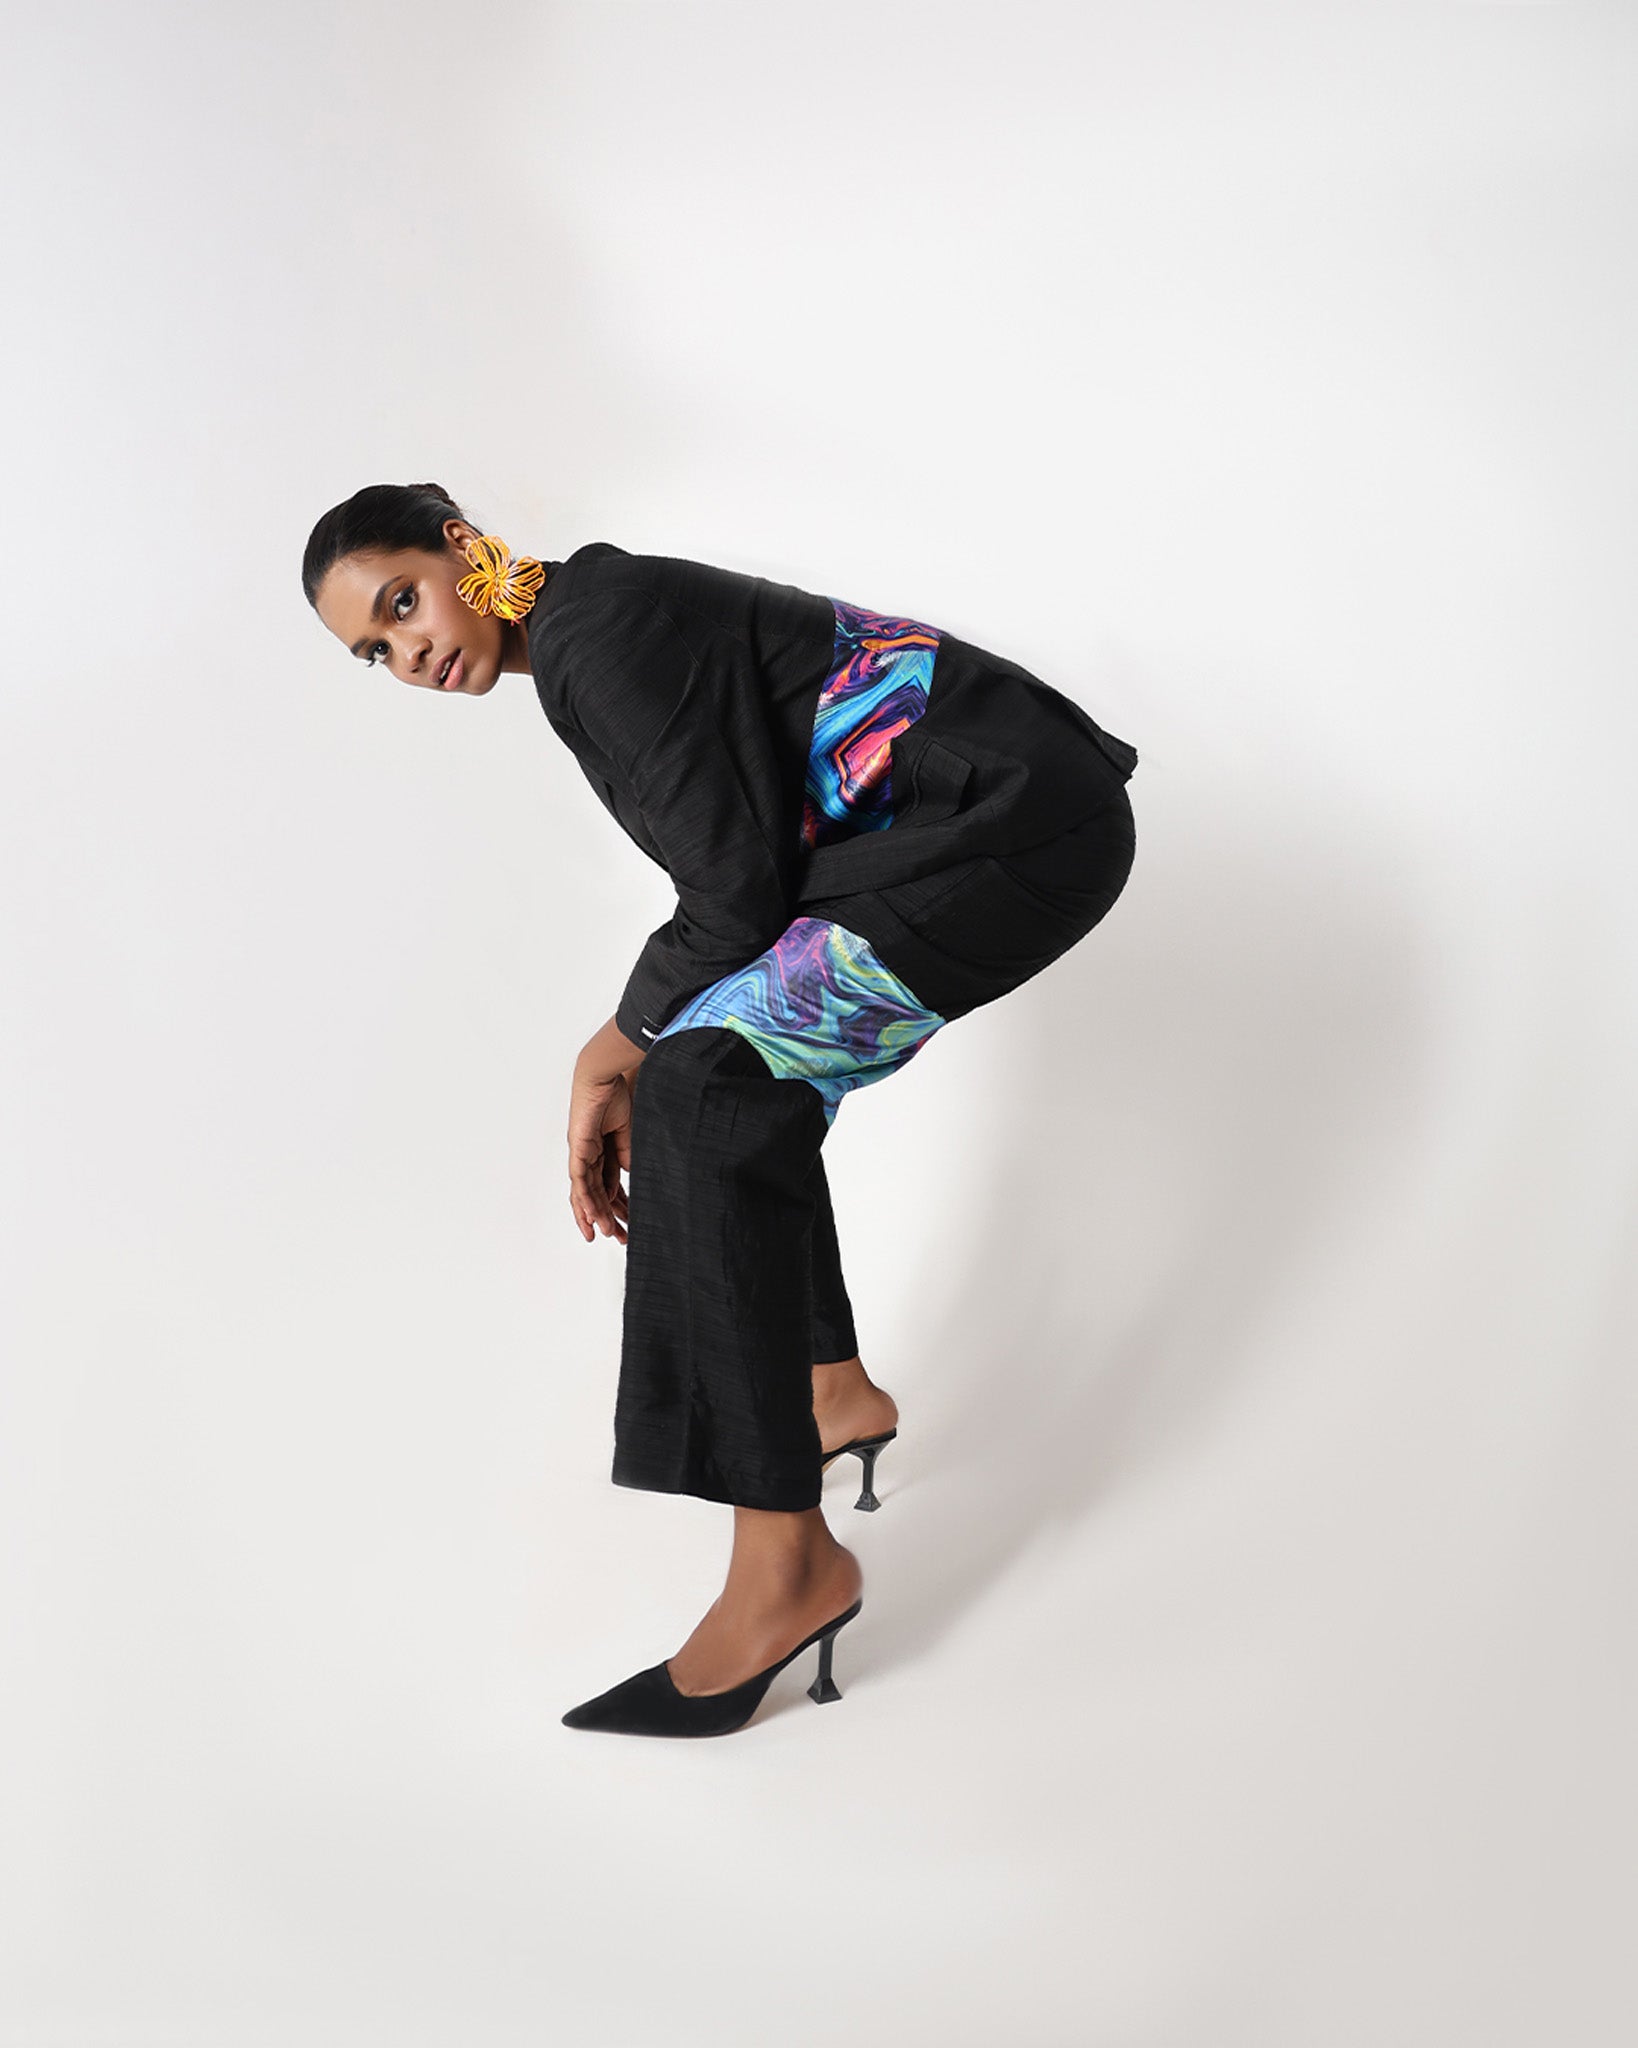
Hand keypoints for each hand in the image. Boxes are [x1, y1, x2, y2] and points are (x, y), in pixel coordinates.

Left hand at [567, 1064, 635, 1243]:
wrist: (603, 1075)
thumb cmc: (615, 1094)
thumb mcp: (627, 1131)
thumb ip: (626, 1153)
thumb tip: (627, 1173)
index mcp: (600, 1149)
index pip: (607, 1184)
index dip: (615, 1204)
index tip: (623, 1221)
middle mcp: (587, 1154)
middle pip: (595, 1192)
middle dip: (606, 1215)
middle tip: (616, 1235)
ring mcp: (581, 1153)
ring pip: (585, 1191)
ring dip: (595, 1213)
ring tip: (604, 1232)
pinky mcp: (578, 1149)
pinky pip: (581, 1180)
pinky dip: (586, 1198)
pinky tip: (592, 1214)